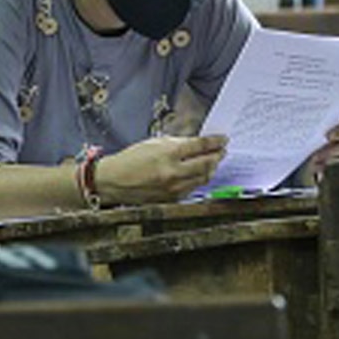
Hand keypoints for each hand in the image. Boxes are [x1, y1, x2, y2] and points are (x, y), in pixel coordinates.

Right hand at [95, 135, 227, 204]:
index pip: (200, 145)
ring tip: (213, 162)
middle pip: (207, 163)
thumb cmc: (132, 159)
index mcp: (168, 153)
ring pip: (203, 178)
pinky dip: (199, 179)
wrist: (114, 181)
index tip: (223, 139)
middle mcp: (173, 171)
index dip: (215, 142)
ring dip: (211, 169)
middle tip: (222, 151)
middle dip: (218, 156)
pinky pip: (193, 188)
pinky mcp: (172, 199)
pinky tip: (199, 174)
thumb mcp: (154, 143)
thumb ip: (177, 143)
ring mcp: (174, 187)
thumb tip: (197, 143)